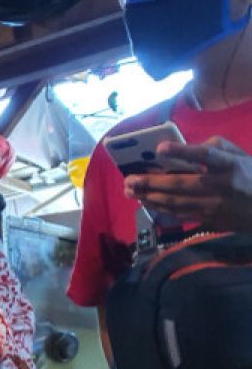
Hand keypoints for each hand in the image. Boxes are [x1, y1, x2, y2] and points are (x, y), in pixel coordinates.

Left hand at [124, 137, 251, 230]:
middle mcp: (220, 186)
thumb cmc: (250, 175)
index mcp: (229, 165)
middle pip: (180, 184)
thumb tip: (186, 147)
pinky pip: (180, 214)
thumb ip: (215, 148)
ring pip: (175, 203)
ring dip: (149, 197)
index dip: (182, 151)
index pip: (205, 155)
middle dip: (150, 182)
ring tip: (130, 192)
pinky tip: (146, 202)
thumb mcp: (239, 155)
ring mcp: (213, 206)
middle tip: (128, 180)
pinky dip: (161, 208)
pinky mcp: (209, 220)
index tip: (160, 148)